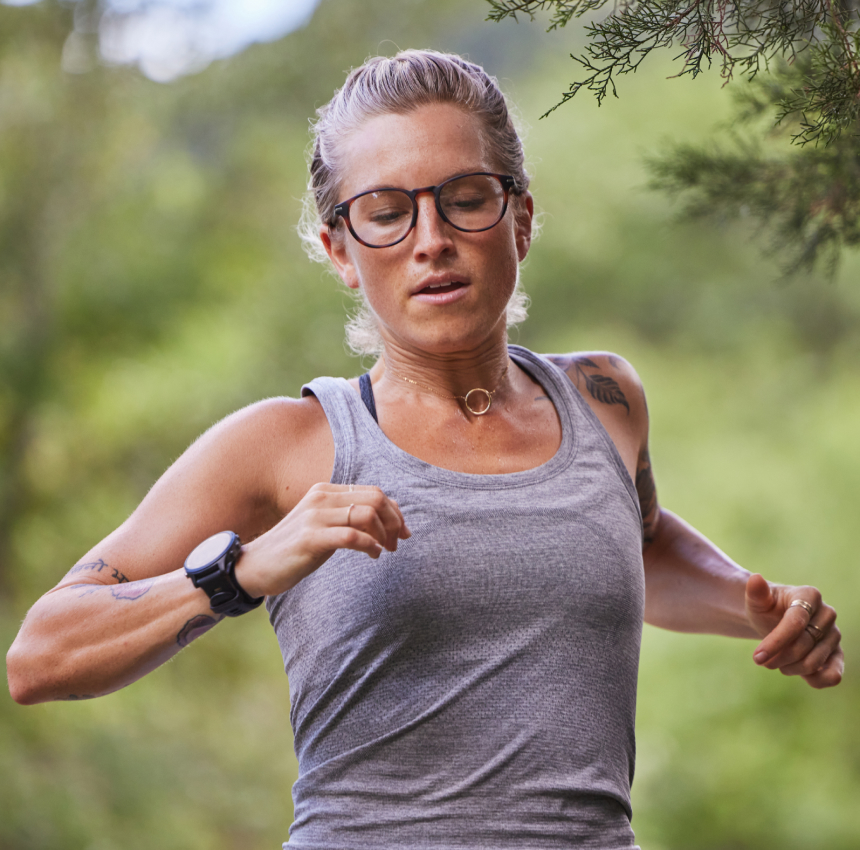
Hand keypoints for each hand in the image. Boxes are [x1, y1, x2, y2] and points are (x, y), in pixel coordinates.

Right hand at [234, 483, 410, 597]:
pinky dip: (369, 545)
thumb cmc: (294, 548)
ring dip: (384, 535)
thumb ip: (349, 516)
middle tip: (397, 544)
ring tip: (383, 551)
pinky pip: (351, 536)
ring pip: (366, 515)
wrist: (255, 565)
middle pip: (375, 499)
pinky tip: (373, 555)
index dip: (395, 512)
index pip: (374, 492)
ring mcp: (315, 516)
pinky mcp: (310, 538)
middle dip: (394, 522)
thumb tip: (389, 514)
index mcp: (326, 491)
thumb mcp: (324, 524)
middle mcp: (321, 497)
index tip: (404, 532)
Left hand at [745, 573, 842, 688]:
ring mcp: (834, 635)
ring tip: (775, 662)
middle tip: (760, 660)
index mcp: (809, 595)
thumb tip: (755, 578)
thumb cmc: (766, 609)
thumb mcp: (757, 601)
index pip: (796, 623)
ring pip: (815, 662)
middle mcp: (827, 614)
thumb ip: (756, 592)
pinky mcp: (837, 654)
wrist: (774, 621)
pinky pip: (833, 675)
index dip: (775, 642)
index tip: (756, 657)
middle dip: (778, 657)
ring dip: (790, 668)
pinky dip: (815, 681)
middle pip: (804, 645)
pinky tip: (796, 672)